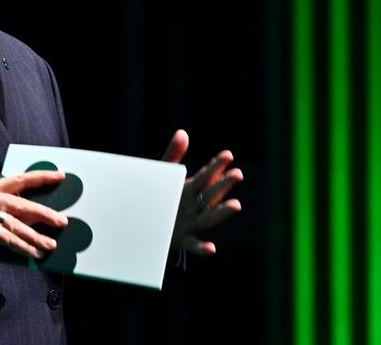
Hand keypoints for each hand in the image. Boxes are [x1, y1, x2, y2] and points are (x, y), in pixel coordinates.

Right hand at [0, 170, 69, 268]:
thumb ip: (8, 211)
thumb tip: (42, 216)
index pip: (19, 179)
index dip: (41, 177)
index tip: (60, 176)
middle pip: (22, 204)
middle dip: (45, 213)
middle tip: (62, 221)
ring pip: (18, 225)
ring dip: (37, 236)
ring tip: (51, 244)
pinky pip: (9, 239)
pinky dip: (24, 247)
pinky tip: (35, 253)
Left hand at [162, 129, 242, 255]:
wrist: (143, 226)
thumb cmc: (157, 198)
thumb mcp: (163, 175)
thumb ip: (173, 155)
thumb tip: (183, 132)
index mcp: (191, 189)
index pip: (207, 176)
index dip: (216, 166)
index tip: (228, 155)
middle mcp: (195, 206)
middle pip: (211, 194)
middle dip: (224, 185)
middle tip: (237, 174)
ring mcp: (191, 224)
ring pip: (209, 218)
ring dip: (222, 212)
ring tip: (236, 205)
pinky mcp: (181, 240)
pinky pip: (194, 245)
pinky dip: (203, 248)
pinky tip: (211, 248)